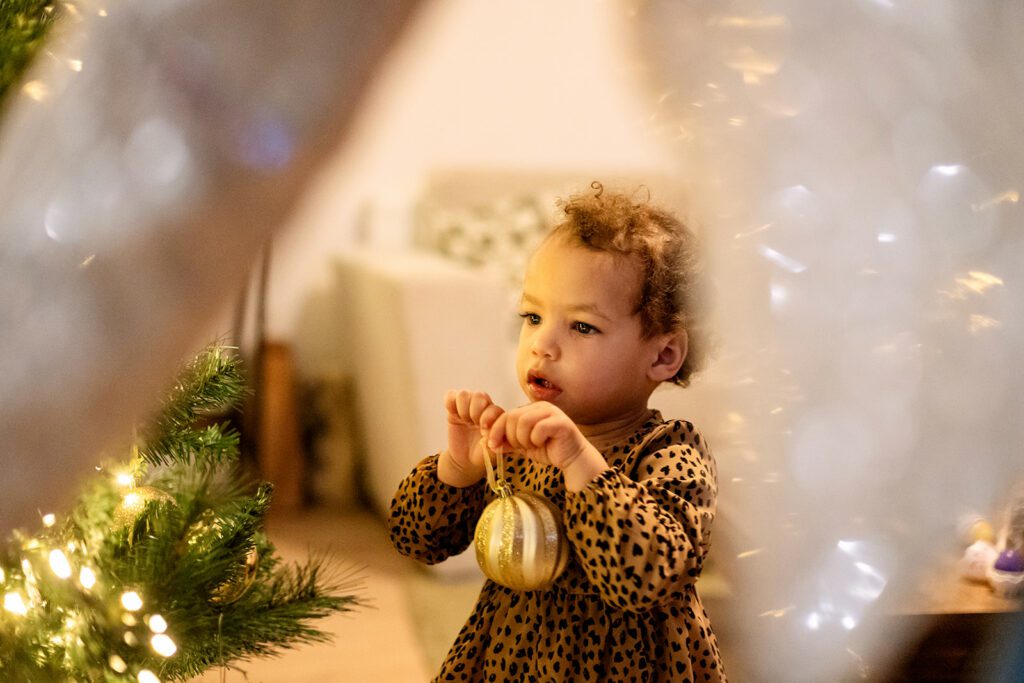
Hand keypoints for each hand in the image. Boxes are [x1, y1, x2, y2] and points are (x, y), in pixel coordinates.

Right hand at [437, 389, 503, 486]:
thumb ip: (495, 441)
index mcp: (497, 417)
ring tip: (464, 421)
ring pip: (464, 394)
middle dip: (475, 412)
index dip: (487, 419)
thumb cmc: (483, 454)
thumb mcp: (492, 451)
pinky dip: (450, 402)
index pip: (494, 408)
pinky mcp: (454, 408)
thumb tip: (488, 434)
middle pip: (479, 396)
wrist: (466, 460)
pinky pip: (450, 395)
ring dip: (463, 409)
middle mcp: (484, 408)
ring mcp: (469, 407)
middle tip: (473, 424)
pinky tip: (453, 414)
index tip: (483, 432)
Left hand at [485, 401, 608, 491]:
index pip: (506, 415)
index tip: (491, 444)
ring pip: (523, 421)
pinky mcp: (561, 422)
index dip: (495, 430)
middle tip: (518, 447)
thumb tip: (487, 442)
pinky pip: (538, 429)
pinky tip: (541, 444)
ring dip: (523, 439)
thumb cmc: (549, 450)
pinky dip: (535, 440)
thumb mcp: (522, 445)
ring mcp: (552, 413)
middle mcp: (541, 407)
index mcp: (531, 409)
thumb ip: (507, 441)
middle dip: (510, 436)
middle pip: (512, 417)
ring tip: (531, 446)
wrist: (572, 459)